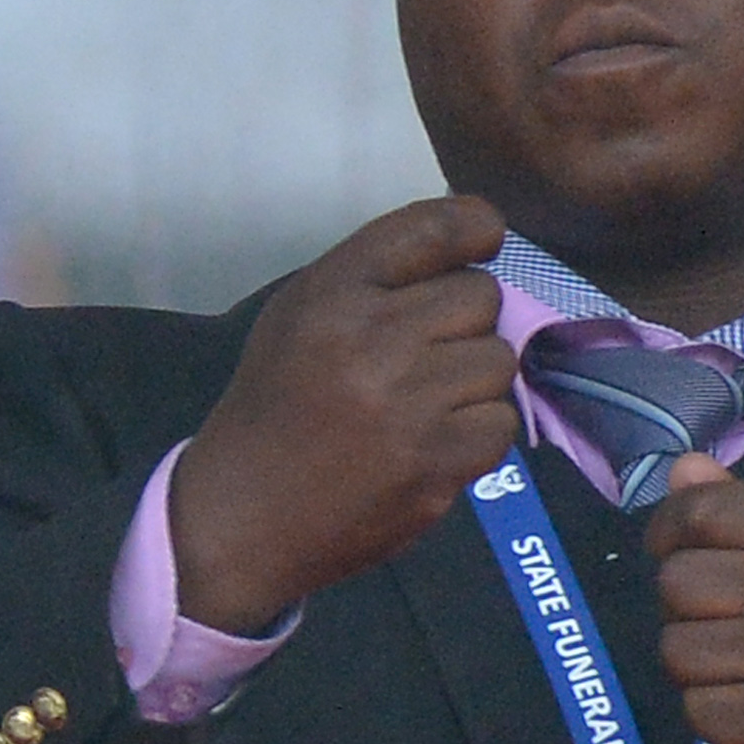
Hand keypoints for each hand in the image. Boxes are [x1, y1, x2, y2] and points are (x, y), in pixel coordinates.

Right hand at [169, 195, 522, 632]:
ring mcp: (409, 403)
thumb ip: (374, 280)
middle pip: (481, 296)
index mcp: (331, 293)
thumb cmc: (275, 407)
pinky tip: (429, 445)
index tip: (482, 244)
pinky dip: (474, 435)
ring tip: (422, 406)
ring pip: (499, 360)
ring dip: (471, 382)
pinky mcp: (437, 461)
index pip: (437, 226)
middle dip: (461, 323)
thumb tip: (472, 248)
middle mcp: (372, 337)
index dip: (476, 229)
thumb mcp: (297, 317)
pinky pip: (500, 422)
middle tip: (419, 357)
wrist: (242, 517)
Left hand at [649, 451, 743, 743]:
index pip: (708, 510)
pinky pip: (696, 708)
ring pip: (676, 648)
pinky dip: (717, 717)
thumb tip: (682, 467)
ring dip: (699, 669)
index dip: (669, 528)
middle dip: (685, 610)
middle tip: (728, 628)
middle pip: (677, 581)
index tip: (673, 551)